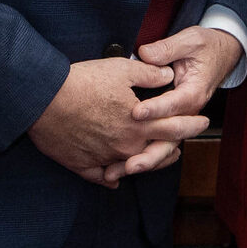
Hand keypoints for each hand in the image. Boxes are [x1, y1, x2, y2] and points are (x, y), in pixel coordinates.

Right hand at [29, 56, 195, 186]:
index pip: (176, 127)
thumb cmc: (83, 82)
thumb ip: (151, 74)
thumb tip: (169, 76)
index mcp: (139, 124)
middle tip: (182, 144)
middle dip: (173, 147)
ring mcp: (103, 158)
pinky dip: (110, 178)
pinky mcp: (82, 165)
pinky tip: (116, 178)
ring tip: (156, 159)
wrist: (42, 99)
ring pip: (131, 166)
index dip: (192, 124)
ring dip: (146, 162)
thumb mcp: (123, 69)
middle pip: (157, 152)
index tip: (204, 122)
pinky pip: (101, 177)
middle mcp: (124, 146)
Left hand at [101, 26, 245, 183]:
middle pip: (171, 139)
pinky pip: (158, 144)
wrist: (222, 54)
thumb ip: (168, 48)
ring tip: (117, 172)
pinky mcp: (172, 123)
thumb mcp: (190, 40)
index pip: (174, 104)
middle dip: (149, 154)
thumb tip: (146, 54)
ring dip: (142, 162)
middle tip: (129, 164)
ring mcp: (181, 120)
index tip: (135, 113)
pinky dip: (141, 158)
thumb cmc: (206, 47)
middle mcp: (189, 111)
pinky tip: (119, 169)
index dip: (155, 109)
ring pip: (164, 148)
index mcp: (194, 91)